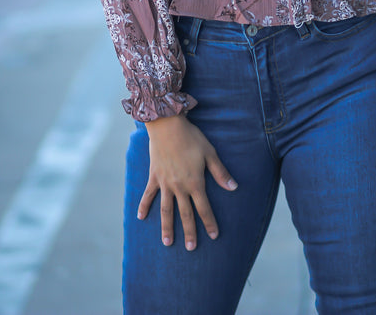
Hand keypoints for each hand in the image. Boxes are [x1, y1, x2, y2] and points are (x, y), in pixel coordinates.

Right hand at [137, 113, 237, 249]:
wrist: (167, 125)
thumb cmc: (191, 138)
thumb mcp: (210, 153)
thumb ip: (220, 172)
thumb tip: (234, 187)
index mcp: (195, 183)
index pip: (204, 208)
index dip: (209, 223)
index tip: (214, 236)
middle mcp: (179, 187)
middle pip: (185, 214)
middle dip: (190, 232)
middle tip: (192, 248)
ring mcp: (165, 183)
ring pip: (166, 210)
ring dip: (167, 227)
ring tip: (167, 243)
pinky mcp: (154, 177)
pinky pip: (148, 195)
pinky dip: (144, 206)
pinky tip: (141, 218)